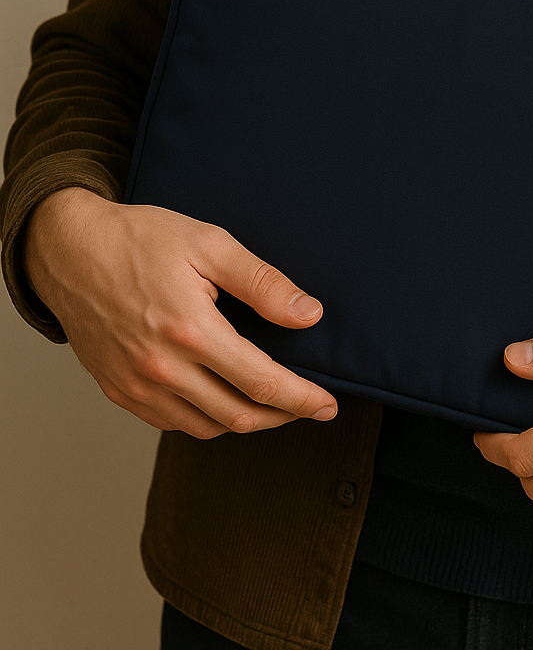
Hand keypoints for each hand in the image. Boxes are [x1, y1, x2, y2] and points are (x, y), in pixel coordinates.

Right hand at [23, 186, 337, 439]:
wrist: (70, 250)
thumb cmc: (140, 239)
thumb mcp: (210, 245)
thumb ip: (262, 283)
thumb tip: (308, 314)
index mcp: (190, 331)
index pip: (261, 382)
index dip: (301, 399)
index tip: (327, 404)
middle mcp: (162, 369)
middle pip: (237, 416)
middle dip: (282, 417)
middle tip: (309, 408)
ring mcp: (137, 386)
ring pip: (206, 427)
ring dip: (246, 422)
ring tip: (272, 404)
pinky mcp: (119, 392)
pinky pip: (173, 424)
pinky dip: (206, 420)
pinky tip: (223, 400)